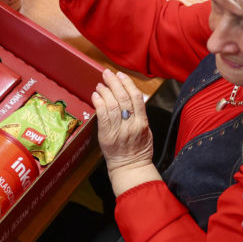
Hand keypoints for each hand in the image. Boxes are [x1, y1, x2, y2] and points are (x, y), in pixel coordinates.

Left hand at [92, 69, 158, 194]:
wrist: (130, 168)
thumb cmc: (139, 150)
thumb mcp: (146, 131)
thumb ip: (140, 115)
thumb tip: (133, 97)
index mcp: (142, 123)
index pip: (136, 98)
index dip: (127, 84)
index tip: (121, 75)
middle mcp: (130, 125)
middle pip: (123, 98)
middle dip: (114, 83)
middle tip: (107, 74)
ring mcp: (118, 130)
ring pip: (112, 105)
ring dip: (105, 91)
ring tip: (101, 84)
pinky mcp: (106, 135)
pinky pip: (102, 116)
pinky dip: (98, 103)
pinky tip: (96, 95)